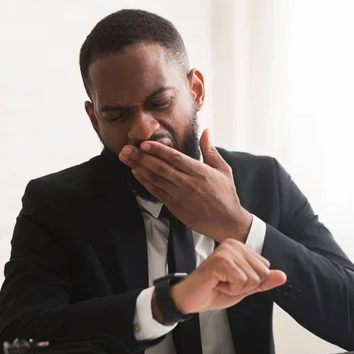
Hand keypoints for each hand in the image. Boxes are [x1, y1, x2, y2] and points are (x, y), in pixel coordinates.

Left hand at [119, 129, 251, 242]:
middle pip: (160, 167)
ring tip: (126, 158)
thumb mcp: (223, 170)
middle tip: (126, 148)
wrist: (227, 222)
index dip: (158, 150)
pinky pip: (156, 192)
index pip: (175, 158)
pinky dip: (145, 182)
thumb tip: (206, 131)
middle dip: (141, 157)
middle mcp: (188, 183)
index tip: (144, 143)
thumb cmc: (226, 194)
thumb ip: (211, 151)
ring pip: (156, 179)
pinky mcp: (175, 207)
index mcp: (200, 172)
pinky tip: (136, 173)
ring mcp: (180, 196)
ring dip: (139, 167)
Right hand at [165, 239, 286, 315]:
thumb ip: (263, 281)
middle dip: (246, 286)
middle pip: (262, 273)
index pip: (266, 268)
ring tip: (220, 283)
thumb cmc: (214, 290)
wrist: (192, 299)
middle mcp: (234, 245)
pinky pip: (241, 281)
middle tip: (226, 283)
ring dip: (237, 288)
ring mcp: (227, 251)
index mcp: (241, 247)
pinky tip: (217, 284)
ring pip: (253, 279)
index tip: (232, 281)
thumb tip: (283, 276)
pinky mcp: (221, 260)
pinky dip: (230, 289)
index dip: (251, 282)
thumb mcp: (245, 288)